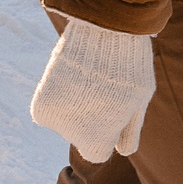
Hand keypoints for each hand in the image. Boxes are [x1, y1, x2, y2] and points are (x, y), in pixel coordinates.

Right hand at [29, 19, 155, 162]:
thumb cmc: (129, 65)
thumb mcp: (140, 98)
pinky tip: (69, 78)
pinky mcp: (41, 104)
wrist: (102, 31)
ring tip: (85, 79)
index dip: (106, 132)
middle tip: (98, 91)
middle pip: (79, 137)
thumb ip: (130, 129)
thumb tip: (123, 152)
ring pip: (63, 123)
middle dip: (88, 121)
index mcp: (101, 139)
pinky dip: (55, 98)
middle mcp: (75, 136)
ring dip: (72, 107)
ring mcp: (56, 119)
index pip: (97, 152)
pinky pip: (47, 111)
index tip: (110, 111)